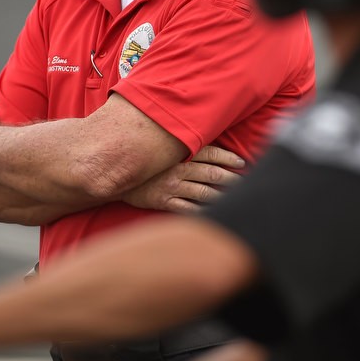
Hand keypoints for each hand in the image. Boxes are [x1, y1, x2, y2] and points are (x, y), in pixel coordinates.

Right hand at [122, 145, 244, 213]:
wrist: (114, 175)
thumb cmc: (143, 163)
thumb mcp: (160, 150)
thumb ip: (180, 148)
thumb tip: (203, 147)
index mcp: (178, 154)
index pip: (208, 153)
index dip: (226, 157)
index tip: (241, 162)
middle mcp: (177, 169)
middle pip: (211, 173)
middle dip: (230, 178)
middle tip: (245, 182)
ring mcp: (171, 186)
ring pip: (203, 192)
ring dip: (221, 196)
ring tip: (235, 199)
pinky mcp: (163, 202)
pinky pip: (187, 208)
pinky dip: (202, 211)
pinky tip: (214, 214)